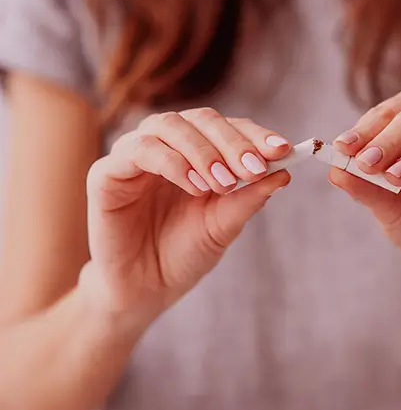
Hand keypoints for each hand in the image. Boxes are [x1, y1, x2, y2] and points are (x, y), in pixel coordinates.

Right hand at [82, 109, 290, 319]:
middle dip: (233, 142)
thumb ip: (248, 197)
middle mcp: (167, 146)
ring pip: (170, 125)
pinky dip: (171, 162)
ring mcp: (135, 155)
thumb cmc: (184, 254)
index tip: (283, 150)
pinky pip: (139, 150)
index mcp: (197, 153)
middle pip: (202, 119)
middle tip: (253, 168)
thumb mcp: (224, 225)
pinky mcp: (107, 173)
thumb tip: (284, 172)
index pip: (228, 128)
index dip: (255, 135)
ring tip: (223, 183)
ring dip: (203, 152)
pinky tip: (194, 187)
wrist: (145, 290)